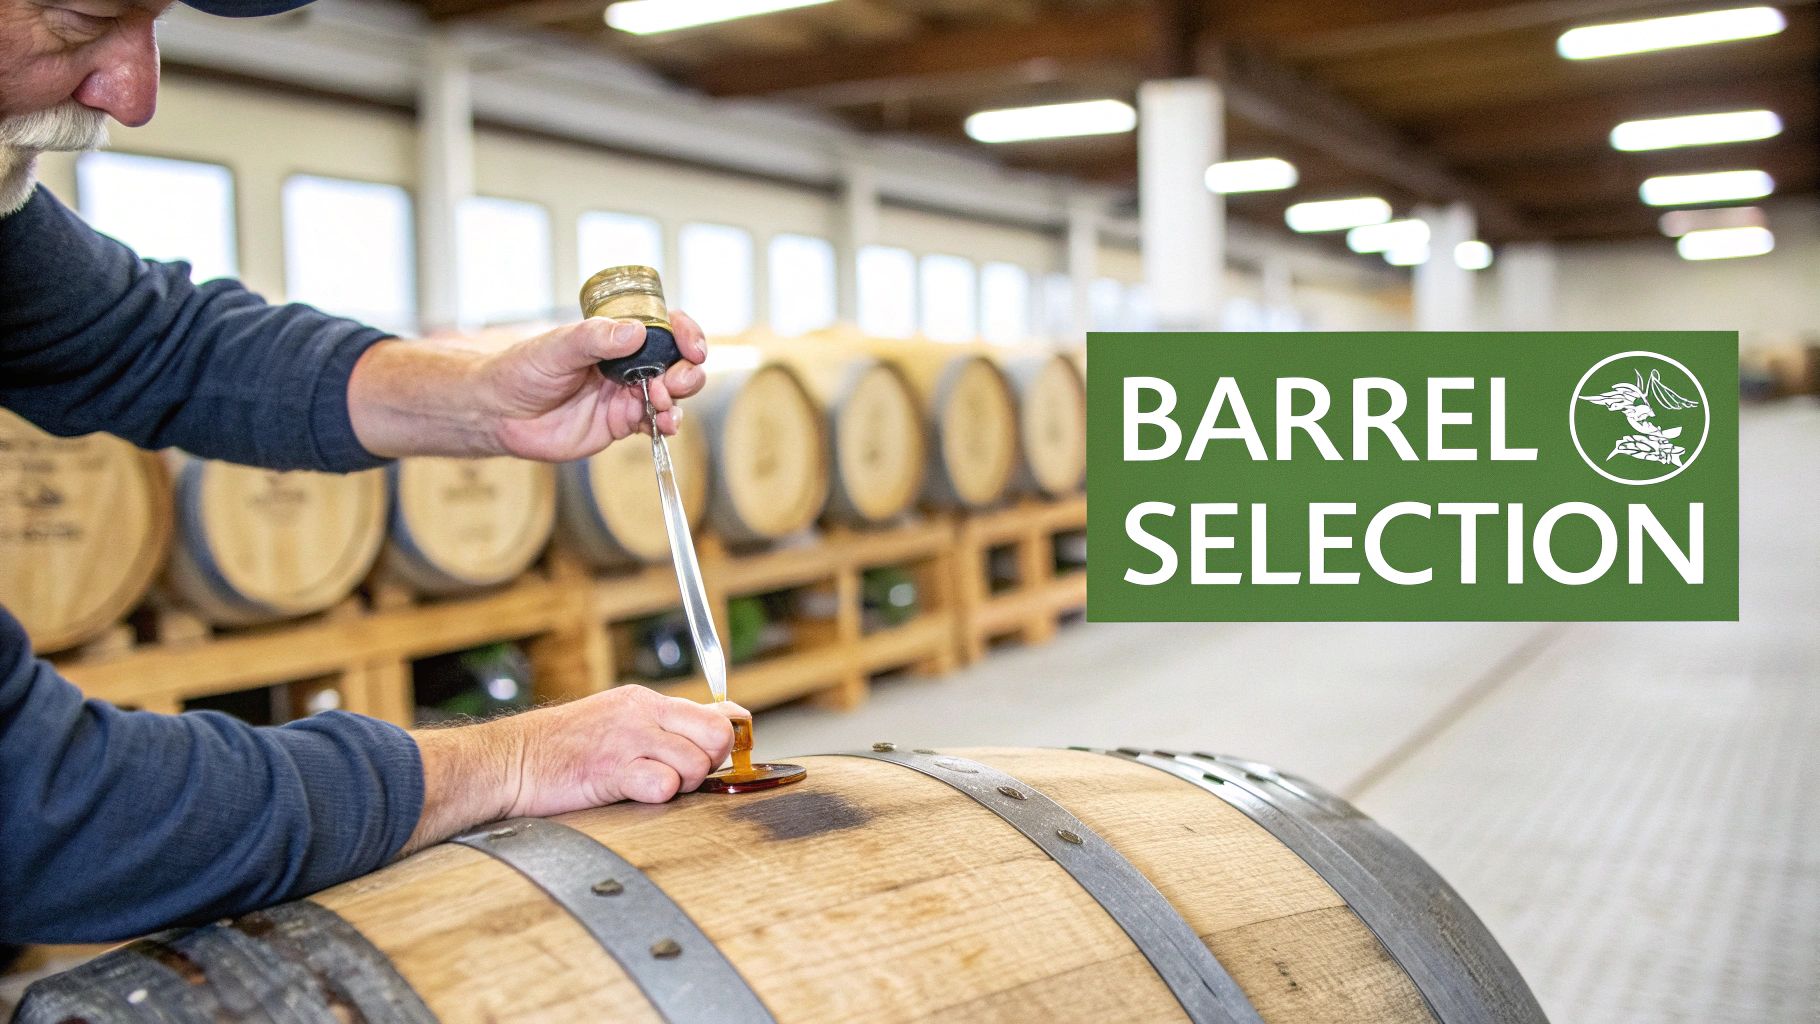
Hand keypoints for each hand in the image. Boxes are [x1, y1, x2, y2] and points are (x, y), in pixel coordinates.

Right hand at [401, 686, 744, 855]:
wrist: (508, 761)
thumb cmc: (563, 748)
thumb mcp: (619, 720)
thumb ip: (666, 724)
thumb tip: (726, 723)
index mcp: (646, 701)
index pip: (718, 713)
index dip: (728, 742)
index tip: (718, 760)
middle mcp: (642, 713)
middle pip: (716, 737)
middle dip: (708, 766)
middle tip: (678, 779)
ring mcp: (628, 739)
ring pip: (695, 765)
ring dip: (681, 786)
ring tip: (648, 787)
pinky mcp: (611, 769)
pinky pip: (663, 785)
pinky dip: (658, 795)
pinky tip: (634, 793)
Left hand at [479, 311, 709, 460]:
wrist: (499, 414)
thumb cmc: (521, 370)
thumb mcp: (555, 348)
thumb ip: (593, 339)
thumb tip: (636, 332)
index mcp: (613, 336)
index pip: (662, 327)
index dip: (684, 333)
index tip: (691, 346)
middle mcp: (626, 363)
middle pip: (676, 362)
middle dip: (687, 370)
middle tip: (674, 381)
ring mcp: (625, 394)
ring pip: (671, 393)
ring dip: (678, 398)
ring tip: (662, 404)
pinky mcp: (619, 424)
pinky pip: (654, 423)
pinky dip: (666, 424)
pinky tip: (664, 426)